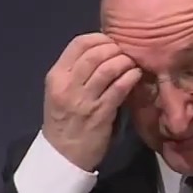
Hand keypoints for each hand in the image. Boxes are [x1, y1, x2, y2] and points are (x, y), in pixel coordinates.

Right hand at [42, 33, 141, 170]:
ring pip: (107, 68)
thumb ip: (78, 71)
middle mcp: (67, 85)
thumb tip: (105, 49)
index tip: (112, 42)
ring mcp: (83, 99)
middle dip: (115, 48)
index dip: (100, 38)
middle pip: (94, 53)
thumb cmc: (66, 120)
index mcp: (56, 75)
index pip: (78, 44)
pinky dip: (130, 77)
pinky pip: (118, 88)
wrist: (63, 154)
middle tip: (126, 52)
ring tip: (132, 63)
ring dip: (124, 61)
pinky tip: (136, 75)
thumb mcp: (62, 91)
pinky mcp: (100, 113)